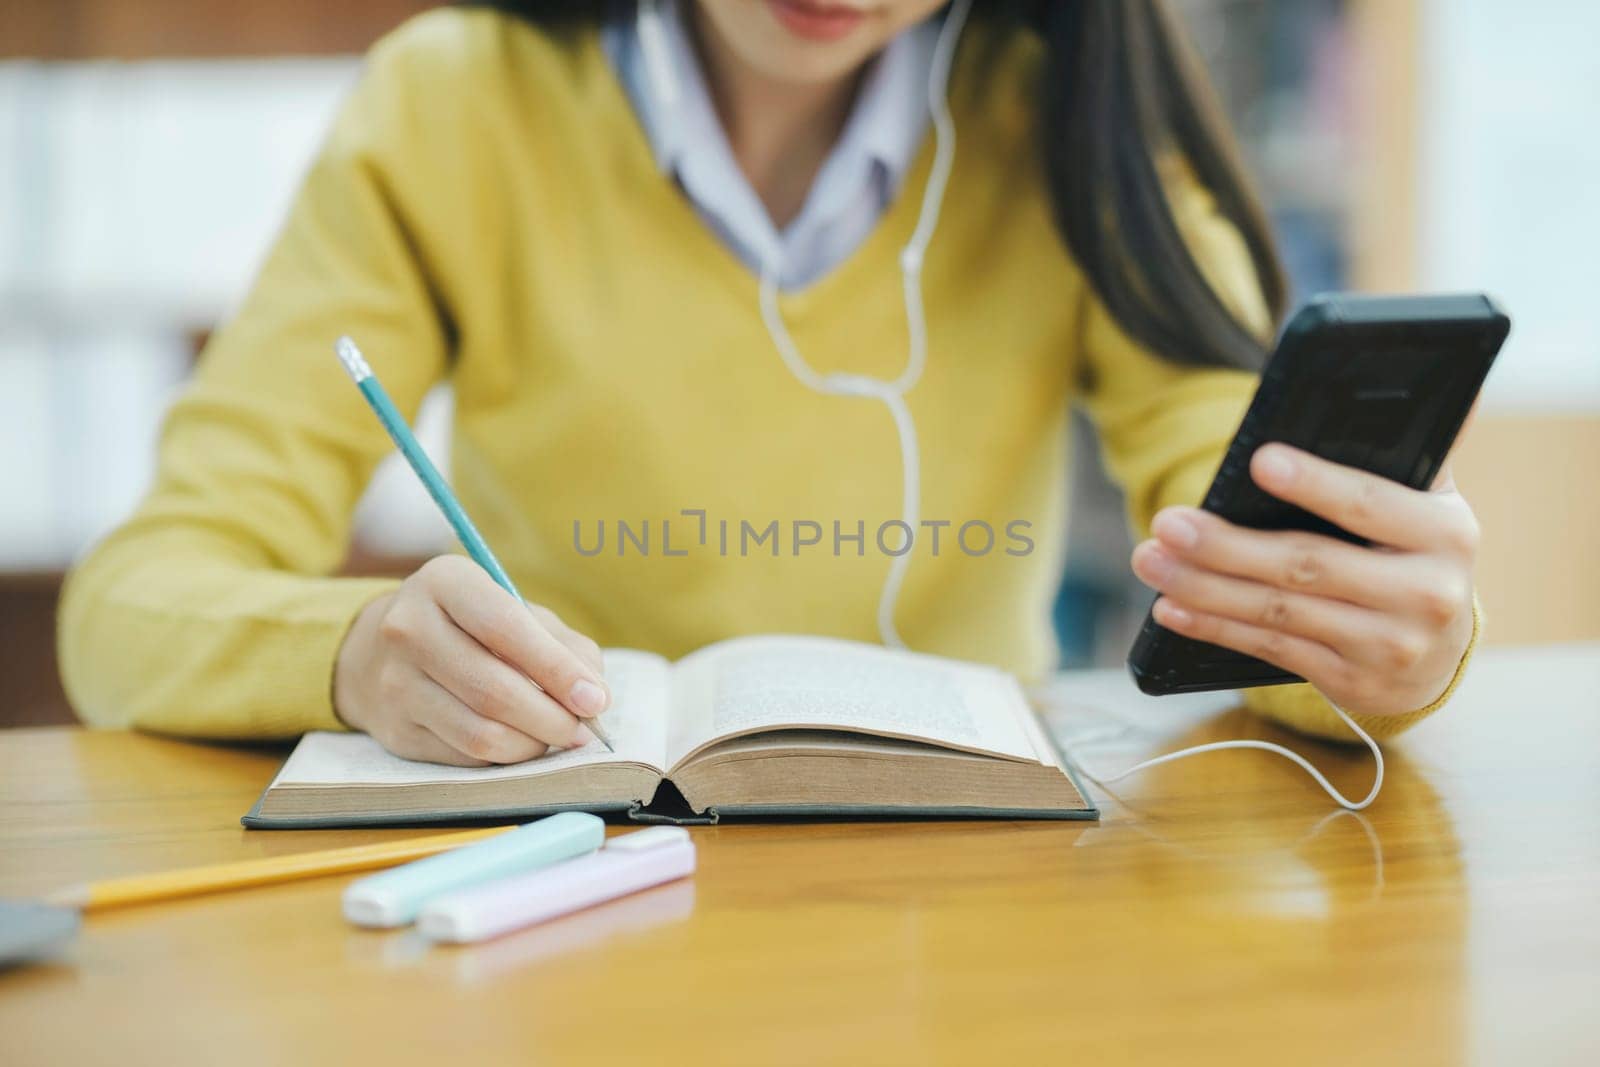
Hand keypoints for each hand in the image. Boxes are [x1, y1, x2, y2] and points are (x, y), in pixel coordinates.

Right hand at [334, 555, 609, 764]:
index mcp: (445, 582)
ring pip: (480, 733)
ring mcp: (395, 682)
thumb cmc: (472, 628)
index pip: (506, 628)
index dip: (556, 669)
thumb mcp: (516, 612)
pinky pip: (464, 756)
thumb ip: (565, 646)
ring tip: (555, 736)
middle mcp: (409, 628)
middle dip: (552, 718)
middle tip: (583, 730)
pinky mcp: (395, 729)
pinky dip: (505, 756)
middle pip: (494, 690)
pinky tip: (520, 742)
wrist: (380, 650)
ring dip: (532, 744)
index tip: (594, 698)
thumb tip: (594, 696)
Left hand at [1130, 443, 1478, 716]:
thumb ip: (1401, 456)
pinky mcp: (1351, 682)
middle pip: (1307, 564)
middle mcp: (1424, 593)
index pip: (1369, 502)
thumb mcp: (1425, 506)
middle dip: (1227, 544)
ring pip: (1278, 611)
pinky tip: (1171, 608)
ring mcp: (1388, 645)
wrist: (1437, 658)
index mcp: (1444, 532)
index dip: (1314, 482)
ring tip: (1150, 560)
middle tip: (1167, 523)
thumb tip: (1388, 387)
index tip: (1259, 460)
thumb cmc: (1411, 556)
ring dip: (1203, 587)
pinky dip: (1214, 627)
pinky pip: (1270, 649)